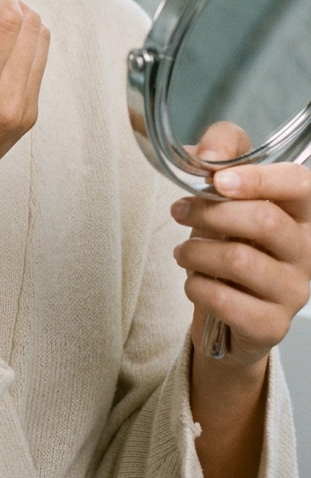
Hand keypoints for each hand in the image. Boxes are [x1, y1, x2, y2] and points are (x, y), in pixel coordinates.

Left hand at [171, 121, 310, 368]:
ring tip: (182, 251)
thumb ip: (220, 151)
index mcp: (300, 213)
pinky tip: (194, 281)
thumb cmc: (230, 240)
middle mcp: (306, 251)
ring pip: (240, 260)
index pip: (298, 184)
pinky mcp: (271, 325)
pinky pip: (226, 301)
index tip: (218, 180)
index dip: (259, 178)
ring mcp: (293, 291)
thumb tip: (208, 154)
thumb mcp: (223, 187)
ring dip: (196, 251)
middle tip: (180, 211)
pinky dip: (197, 286)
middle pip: (265, 221)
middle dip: (211, 212)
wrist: (227, 308)